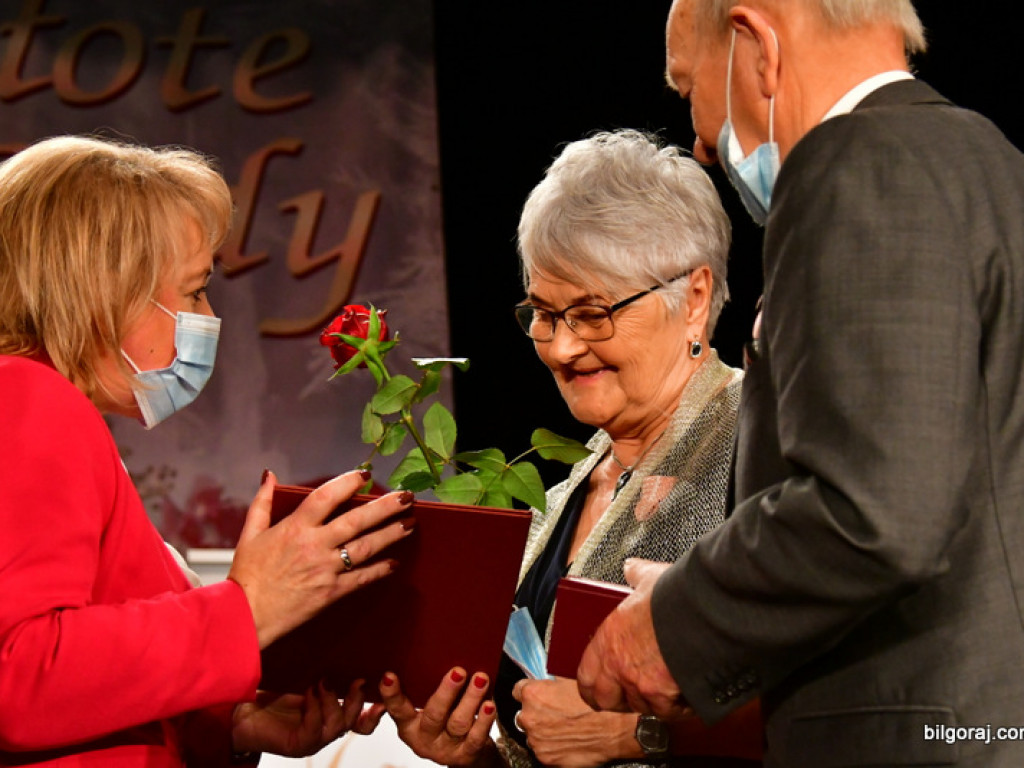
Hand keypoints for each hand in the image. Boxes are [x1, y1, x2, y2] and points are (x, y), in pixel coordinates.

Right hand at [229, 470, 413, 647]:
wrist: (245, 617)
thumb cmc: (246, 576)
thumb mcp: (250, 534)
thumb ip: (263, 502)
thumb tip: (269, 475)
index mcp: (294, 528)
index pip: (326, 496)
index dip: (347, 483)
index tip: (365, 474)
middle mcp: (314, 545)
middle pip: (356, 520)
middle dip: (385, 507)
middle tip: (407, 497)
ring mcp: (325, 569)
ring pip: (366, 547)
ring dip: (391, 534)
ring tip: (410, 524)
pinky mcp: (331, 592)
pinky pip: (362, 578)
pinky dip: (380, 570)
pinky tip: (395, 563)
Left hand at [232, 679, 384, 756]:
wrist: (237, 703)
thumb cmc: (268, 686)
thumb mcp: (303, 672)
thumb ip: (324, 664)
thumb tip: (343, 632)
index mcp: (329, 713)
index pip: (361, 718)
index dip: (375, 708)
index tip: (386, 686)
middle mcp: (323, 728)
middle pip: (353, 722)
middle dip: (358, 701)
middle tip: (358, 680)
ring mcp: (311, 738)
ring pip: (337, 727)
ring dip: (333, 703)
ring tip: (323, 682)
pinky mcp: (296, 745)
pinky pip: (314, 730)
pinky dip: (315, 710)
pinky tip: (310, 693)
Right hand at [380, 668, 497, 765]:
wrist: (463, 754)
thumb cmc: (442, 721)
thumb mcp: (424, 710)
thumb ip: (419, 689)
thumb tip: (421, 653)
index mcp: (408, 725)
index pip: (397, 709)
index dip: (391, 694)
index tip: (389, 675)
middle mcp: (424, 738)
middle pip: (433, 715)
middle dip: (446, 692)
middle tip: (458, 672)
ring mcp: (445, 749)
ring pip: (458, 723)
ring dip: (470, 699)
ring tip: (481, 679)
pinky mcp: (466, 755)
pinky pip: (476, 738)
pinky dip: (484, 720)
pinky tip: (489, 705)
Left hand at [512, 677, 642, 766]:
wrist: (612, 730)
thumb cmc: (595, 705)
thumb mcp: (572, 681)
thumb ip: (552, 682)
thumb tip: (548, 681)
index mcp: (533, 694)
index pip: (518, 691)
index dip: (530, 693)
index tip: (537, 696)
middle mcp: (529, 716)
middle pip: (524, 714)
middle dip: (536, 714)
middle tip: (555, 715)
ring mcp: (535, 739)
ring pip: (533, 734)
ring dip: (543, 732)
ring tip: (564, 729)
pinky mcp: (544, 757)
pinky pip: (542, 751)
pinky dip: (551, 747)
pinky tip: (567, 741)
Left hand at [577, 559, 689, 719]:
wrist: (706, 613)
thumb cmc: (675, 596)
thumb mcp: (649, 580)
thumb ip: (636, 576)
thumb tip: (632, 568)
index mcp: (609, 637)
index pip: (585, 676)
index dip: (591, 686)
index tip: (597, 689)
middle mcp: (618, 664)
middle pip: (605, 700)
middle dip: (618, 700)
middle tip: (632, 692)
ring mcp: (640, 684)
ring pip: (640, 707)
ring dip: (650, 700)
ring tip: (665, 687)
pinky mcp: (665, 698)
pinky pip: (668, 712)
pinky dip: (677, 706)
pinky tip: (685, 692)